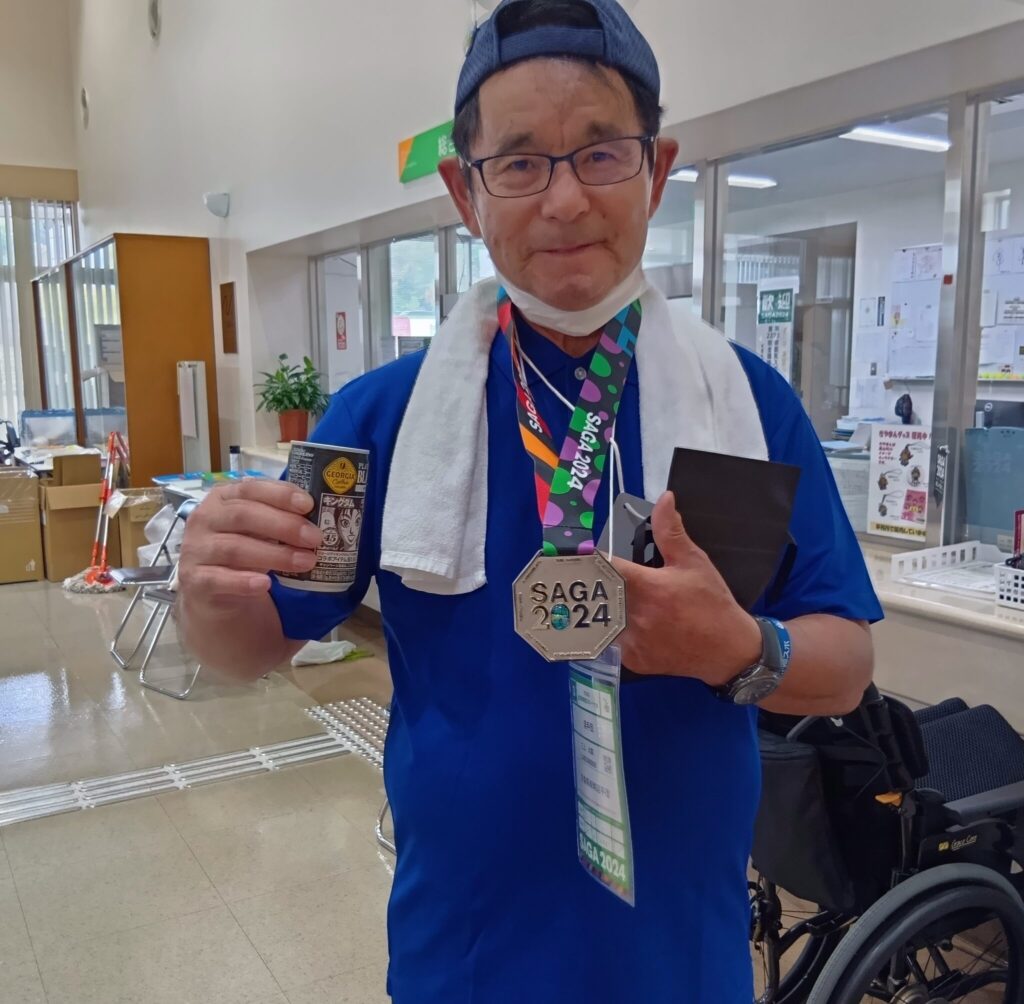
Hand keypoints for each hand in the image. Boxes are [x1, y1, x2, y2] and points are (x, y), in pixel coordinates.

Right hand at [178, 480, 320, 612]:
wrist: (218, 600)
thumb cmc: (246, 556)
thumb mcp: (262, 532)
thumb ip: (281, 519)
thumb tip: (321, 515)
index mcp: (223, 499)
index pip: (250, 488)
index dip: (280, 494)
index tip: (308, 504)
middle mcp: (205, 520)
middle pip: (243, 516)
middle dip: (284, 525)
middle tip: (315, 538)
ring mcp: (196, 551)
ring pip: (234, 548)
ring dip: (275, 554)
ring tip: (306, 562)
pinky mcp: (195, 582)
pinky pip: (218, 579)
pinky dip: (243, 581)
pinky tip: (266, 584)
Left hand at [610, 492, 761, 685]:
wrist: (730, 650)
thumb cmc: (712, 602)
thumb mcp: (694, 562)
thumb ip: (671, 531)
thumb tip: (664, 498)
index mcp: (649, 587)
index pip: (606, 568)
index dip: (595, 559)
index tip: (588, 555)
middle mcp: (636, 616)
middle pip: (601, 593)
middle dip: (600, 584)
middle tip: (601, 579)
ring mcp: (633, 641)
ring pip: (604, 619)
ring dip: (606, 609)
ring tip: (614, 602)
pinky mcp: (634, 660)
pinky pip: (614, 642)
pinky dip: (618, 632)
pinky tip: (631, 624)